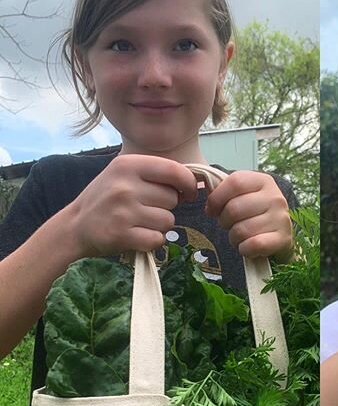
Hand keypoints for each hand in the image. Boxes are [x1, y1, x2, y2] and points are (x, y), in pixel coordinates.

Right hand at [67, 154, 198, 256]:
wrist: (74, 226)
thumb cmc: (107, 198)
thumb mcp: (125, 174)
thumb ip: (156, 173)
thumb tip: (195, 182)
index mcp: (128, 165)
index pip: (174, 170)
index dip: (189, 183)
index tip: (189, 192)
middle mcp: (125, 186)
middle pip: (173, 199)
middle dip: (167, 207)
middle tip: (146, 209)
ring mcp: (123, 211)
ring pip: (168, 221)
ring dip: (160, 225)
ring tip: (139, 222)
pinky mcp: (122, 235)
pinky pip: (157, 239)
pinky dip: (152, 241)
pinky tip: (137, 235)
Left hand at [204, 171, 292, 259]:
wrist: (279, 235)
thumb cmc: (254, 213)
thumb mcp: (242, 195)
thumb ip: (222, 188)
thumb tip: (197, 182)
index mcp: (263, 181)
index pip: (234, 182)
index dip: (217, 198)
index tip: (211, 210)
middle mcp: (275, 197)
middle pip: (234, 208)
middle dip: (224, 221)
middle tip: (229, 225)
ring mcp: (281, 218)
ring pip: (242, 229)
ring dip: (234, 237)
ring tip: (239, 236)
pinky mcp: (283, 239)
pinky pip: (254, 244)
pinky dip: (244, 249)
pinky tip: (247, 247)